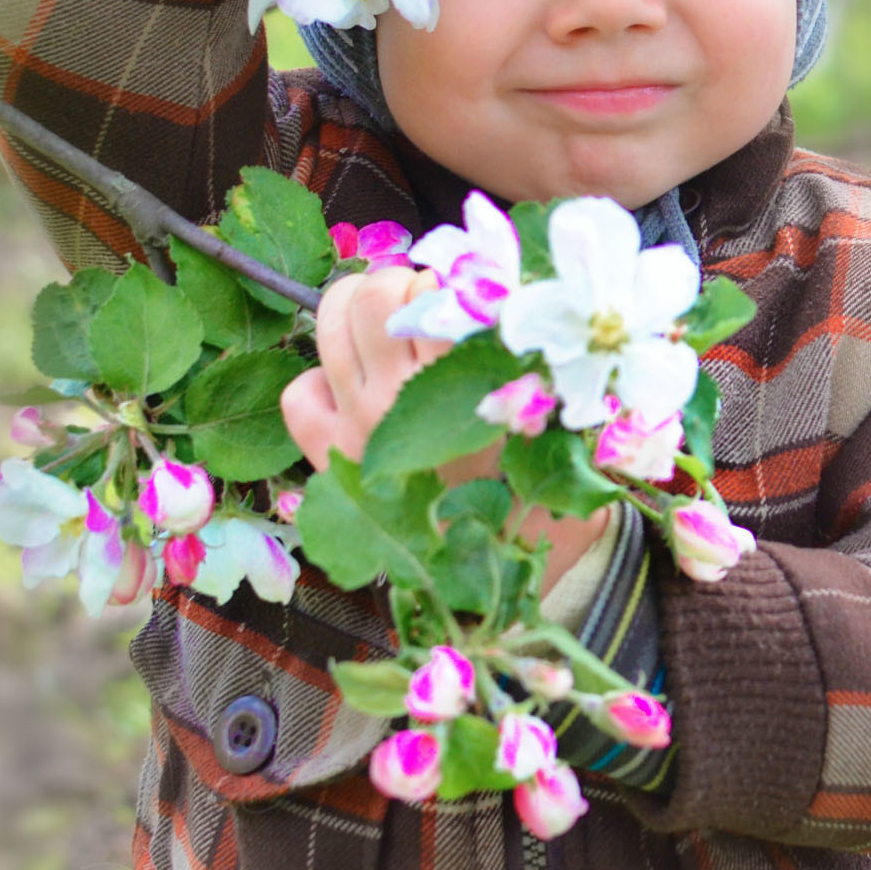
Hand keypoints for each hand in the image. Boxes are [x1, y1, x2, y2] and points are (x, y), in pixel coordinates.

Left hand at [282, 267, 609, 588]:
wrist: (490, 588)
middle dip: (400, 280)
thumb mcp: (571, 449)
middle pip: (375, 294)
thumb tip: (563, 332)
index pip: (440, 296)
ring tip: (384, 322)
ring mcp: (355, 425)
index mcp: (463, 392)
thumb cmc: (538, 515)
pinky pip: (299, 391)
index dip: (455, 283)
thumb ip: (567, 394)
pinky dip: (318, 378)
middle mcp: (398, 401)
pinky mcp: (327, 455)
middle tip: (424, 301)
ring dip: (354, 307)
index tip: (471, 299)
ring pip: (328, 323)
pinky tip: (352, 386)